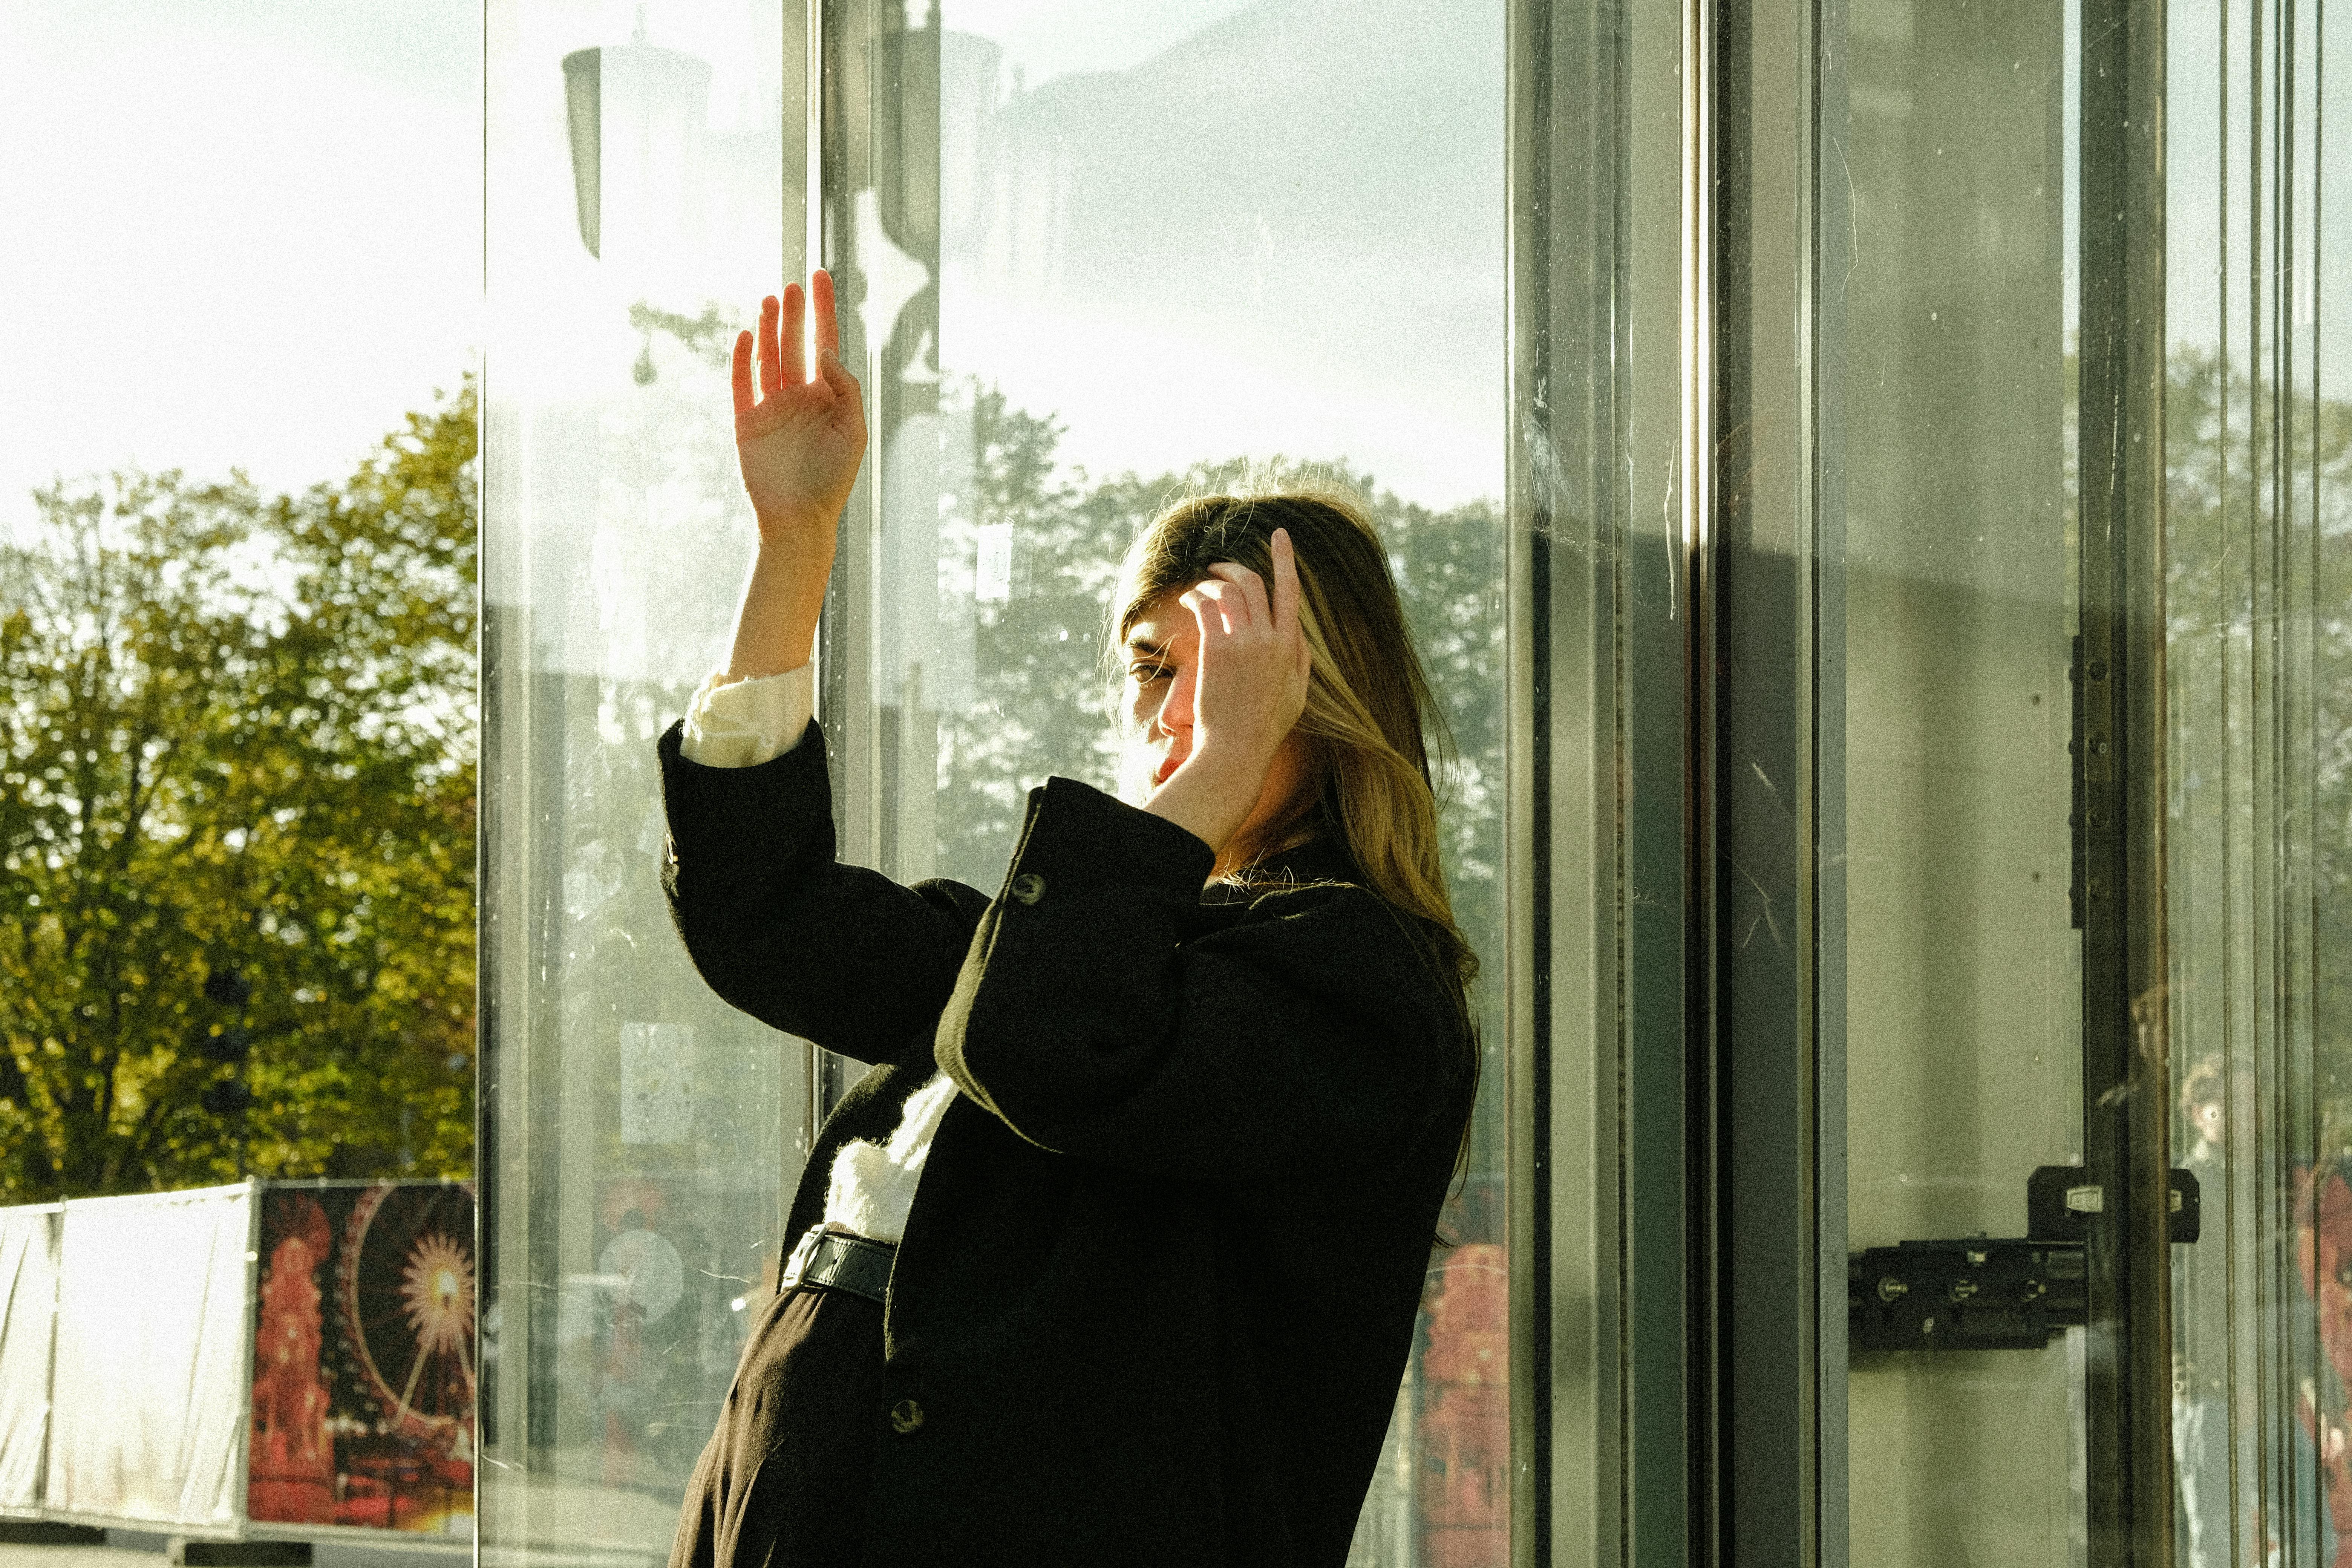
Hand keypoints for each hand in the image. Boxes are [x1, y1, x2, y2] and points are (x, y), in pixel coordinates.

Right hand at [732, 271, 867, 547]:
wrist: (799, 519)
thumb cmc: (832, 480)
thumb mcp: (854, 431)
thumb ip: (845, 388)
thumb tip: (826, 351)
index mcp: (827, 397)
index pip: (824, 342)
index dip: (823, 309)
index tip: (820, 276)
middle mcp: (799, 397)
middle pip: (794, 344)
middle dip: (794, 314)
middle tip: (793, 285)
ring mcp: (771, 408)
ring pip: (768, 358)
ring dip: (768, 329)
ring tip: (771, 300)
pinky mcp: (747, 422)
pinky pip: (742, 384)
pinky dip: (741, 359)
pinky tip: (744, 335)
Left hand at [1178, 527, 1310, 774]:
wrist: (1237, 749)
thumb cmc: (1266, 726)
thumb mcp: (1297, 692)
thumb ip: (1299, 658)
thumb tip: (1294, 631)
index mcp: (1291, 646)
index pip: (1290, 590)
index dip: (1285, 558)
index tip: (1279, 535)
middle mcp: (1270, 639)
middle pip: (1254, 583)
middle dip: (1234, 568)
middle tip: (1218, 567)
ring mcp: (1243, 642)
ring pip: (1228, 591)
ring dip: (1212, 582)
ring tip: (1200, 587)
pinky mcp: (1216, 649)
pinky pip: (1205, 607)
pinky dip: (1196, 597)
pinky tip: (1189, 600)